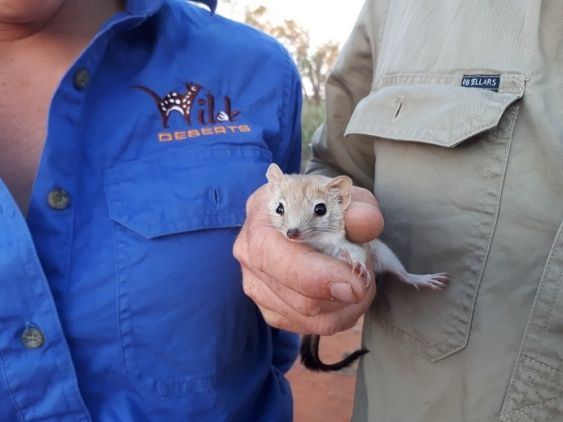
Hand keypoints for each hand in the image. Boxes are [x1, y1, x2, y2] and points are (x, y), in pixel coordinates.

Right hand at [233, 184, 382, 334]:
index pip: (275, 257)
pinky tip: (345, 294)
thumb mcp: (342, 197)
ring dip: (346, 306)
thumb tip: (366, 223)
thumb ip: (357, 206)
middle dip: (344, 294)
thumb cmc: (318, 204)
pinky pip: (309, 327)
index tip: (357, 284)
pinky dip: (338, 316)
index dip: (317, 277)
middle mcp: (249, 254)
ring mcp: (256, 285)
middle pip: (297, 298)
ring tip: (359, 280)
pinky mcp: (270, 309)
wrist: (302, 214)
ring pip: (308, 319)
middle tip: (367, 277)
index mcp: (261, 218)